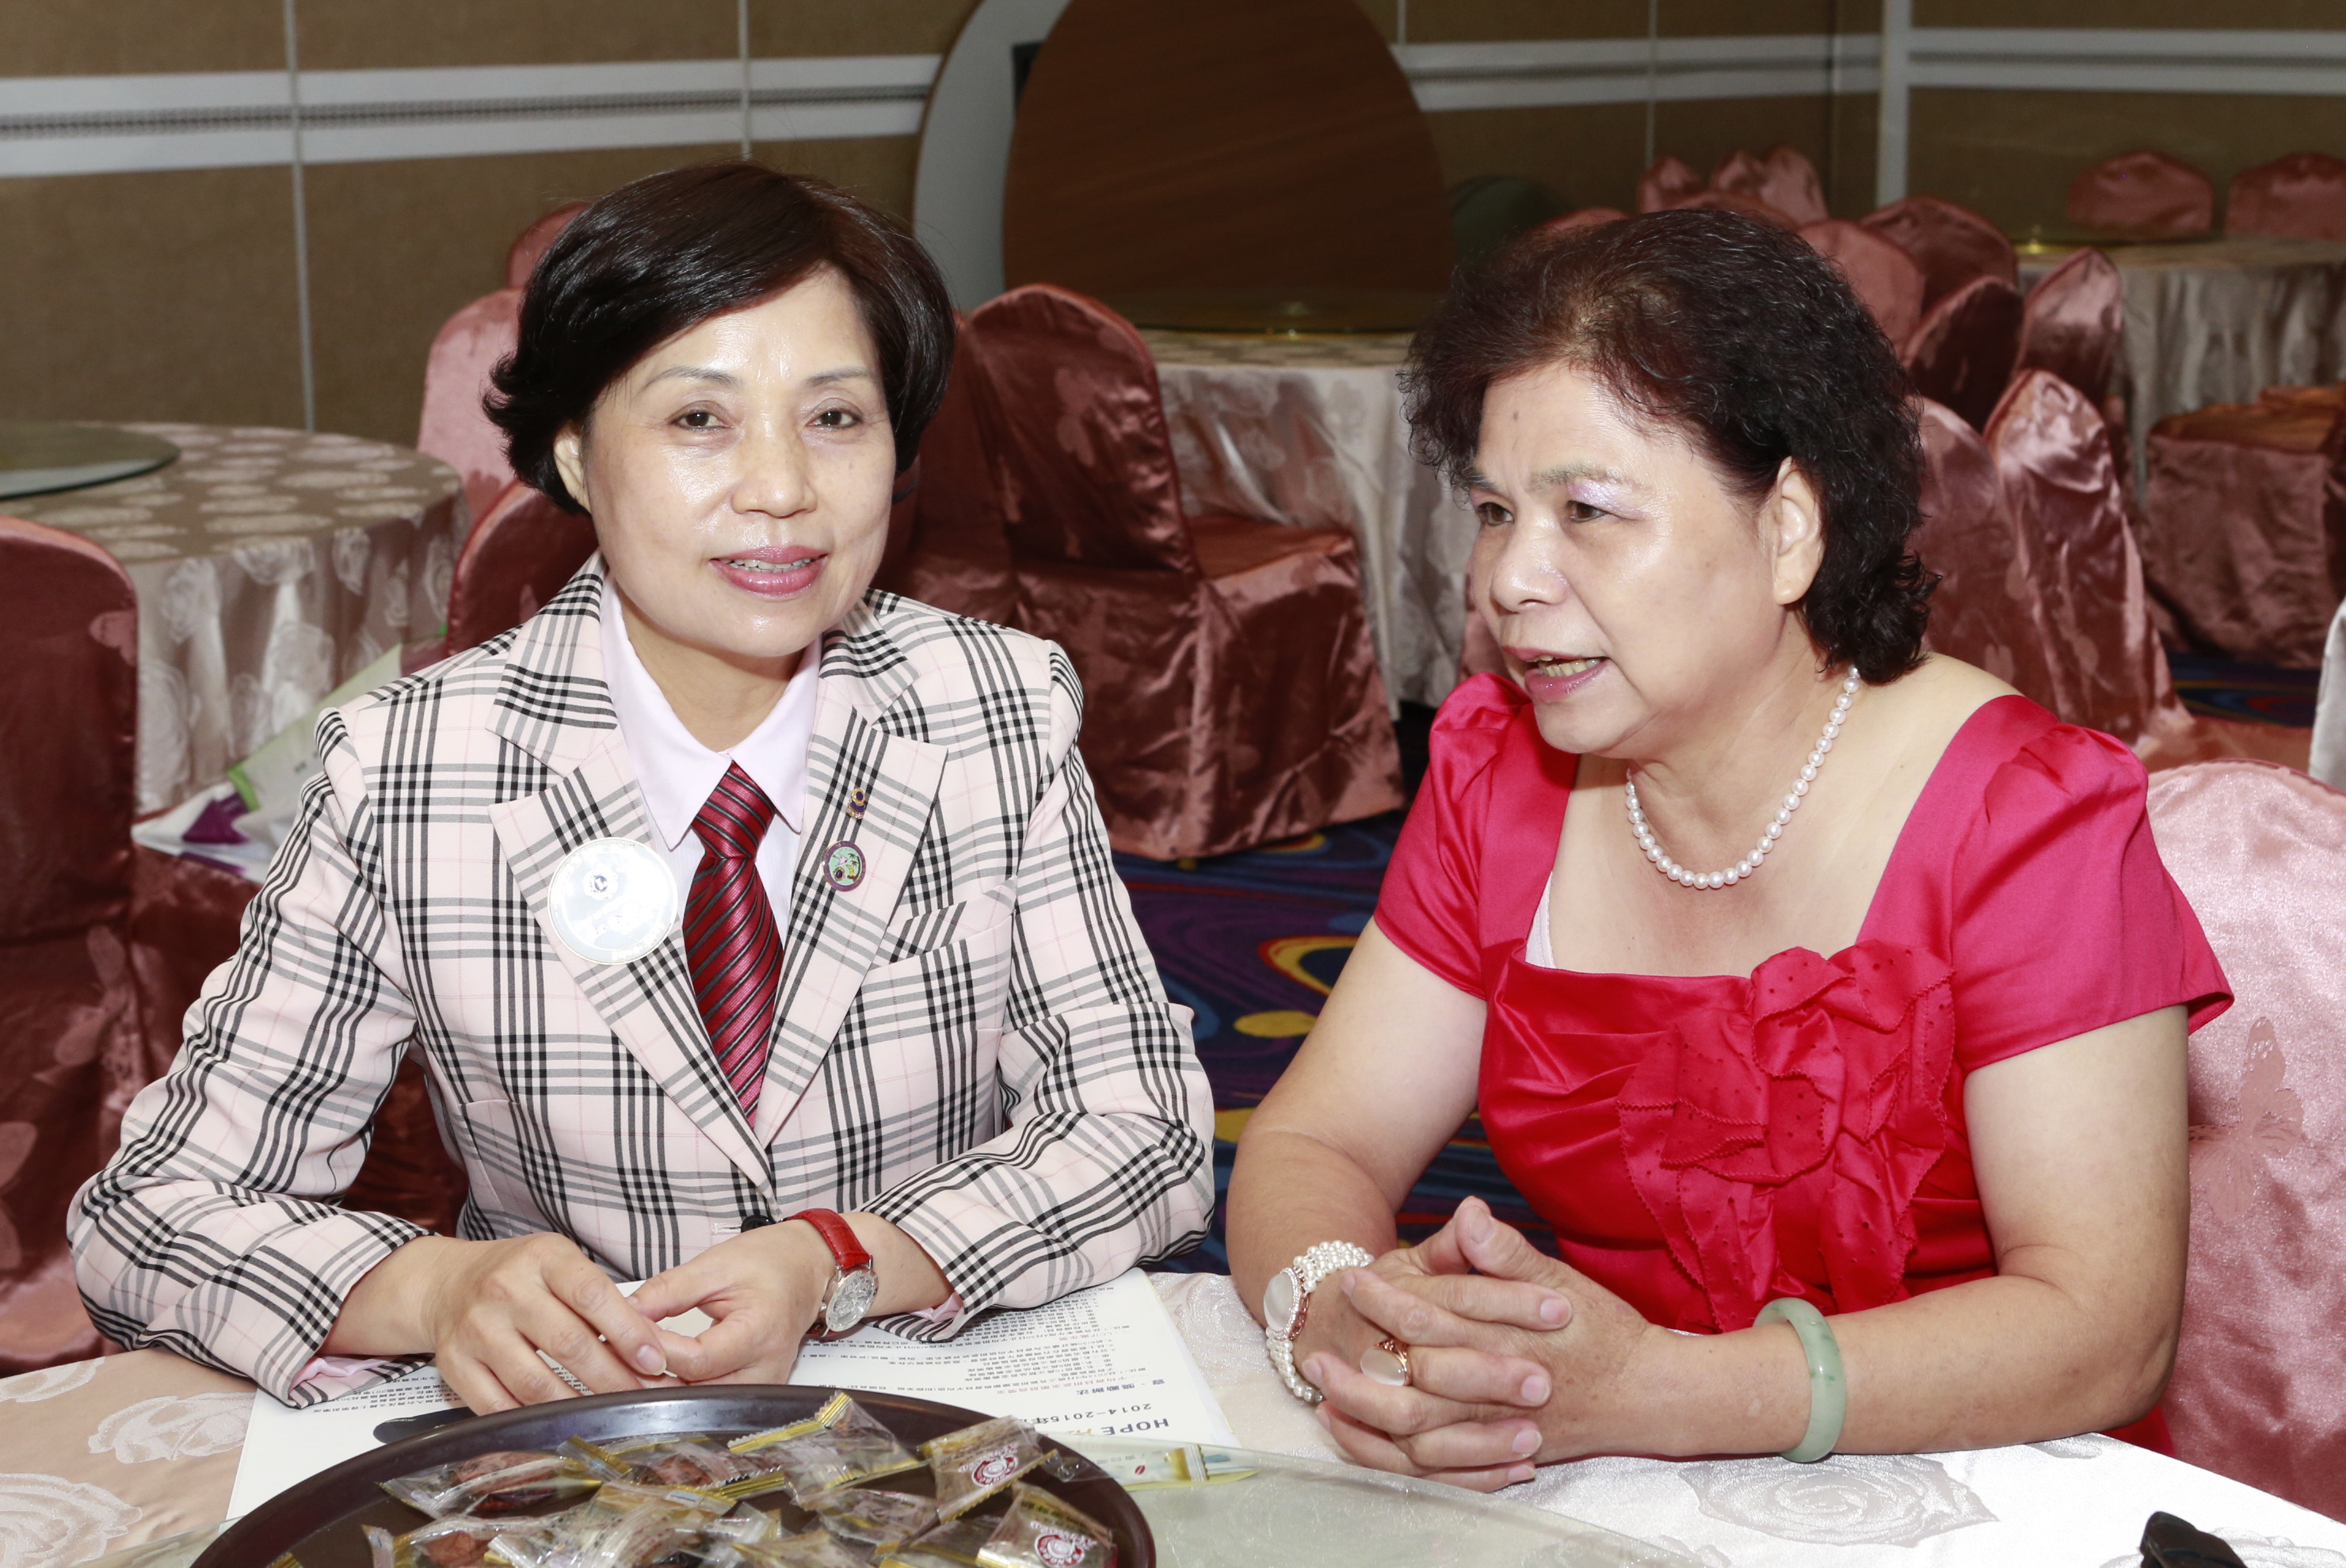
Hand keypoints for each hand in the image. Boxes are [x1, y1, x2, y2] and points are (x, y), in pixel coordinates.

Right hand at [407, 1233, 673, 1413]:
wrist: (447, 1283)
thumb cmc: (517, 1275)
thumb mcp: (561, 1265)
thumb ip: (602, 1300)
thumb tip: (649, 1348)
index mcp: (542, 1259)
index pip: (592, 1296)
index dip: (628, 1333)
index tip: (653, 1361)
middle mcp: (505, 1291)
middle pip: (568, 1344)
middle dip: (612, 1378)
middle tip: (639, 1397)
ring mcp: (476, 1329)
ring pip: (535, 1383)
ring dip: (577, 1406)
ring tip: (606, 1416)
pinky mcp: (455, 1365)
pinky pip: (499, 1406)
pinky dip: (532, 1422)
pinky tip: (558, 1425)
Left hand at [627, 1220, 834, 1386]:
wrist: (805, 1269)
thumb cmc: (768, 1263)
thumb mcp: (713, 1266)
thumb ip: (667, 1291)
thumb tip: (622, 1313)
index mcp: (761, 1331)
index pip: (698, 1359)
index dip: (657, 1350)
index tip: (626, 1330)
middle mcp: (766, 1368)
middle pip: (696, 1391)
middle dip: (651, 1375)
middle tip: (616, 1353)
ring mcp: (762, 1386)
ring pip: (699, 1403)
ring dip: (662, 1387)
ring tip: (630, 1362)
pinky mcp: (753, 1392)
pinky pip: (709, 1400)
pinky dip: (680, 1388)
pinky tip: (656, 1372)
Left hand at [1308, 1198, 1662, 1481]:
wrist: (1647, 1394)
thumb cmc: (1601, 1331)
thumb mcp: (1559, 1281)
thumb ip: (1506, 1253)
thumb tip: (1468, 1212)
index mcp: (1505, 1338)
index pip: (1430, 1319)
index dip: (1385, 1299)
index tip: (1353, 1279)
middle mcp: (1495, 1390)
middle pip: (1412, 1385)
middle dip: (1361, 1369)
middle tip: (1315, 1354)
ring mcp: (1496, 1431)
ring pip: (1416, 1435)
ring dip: (1366, 1418)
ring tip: (1323, 1399)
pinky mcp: (1498, 1457)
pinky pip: (1435, 1468)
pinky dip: (1393, 1459)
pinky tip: (1362, 1439)